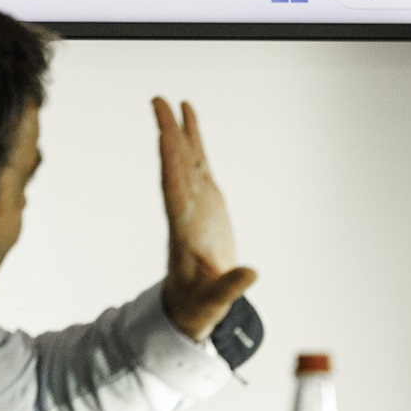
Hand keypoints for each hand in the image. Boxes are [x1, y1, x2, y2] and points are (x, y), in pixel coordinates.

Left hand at [155, 98, 253, 340]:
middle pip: (175, 167)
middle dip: (169, 136)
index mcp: (184, 232)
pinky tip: (189, 121)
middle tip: (159, 103)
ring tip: (173, 102)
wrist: (191, 307)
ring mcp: (194, 204)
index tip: (164, 139)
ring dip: (179, 132)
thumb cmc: (198, 307)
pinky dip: (193, 143)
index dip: (171, 165)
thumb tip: (252, 274)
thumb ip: (231, 288)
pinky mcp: (205, 203)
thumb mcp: (214, 303)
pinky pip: (196, 166)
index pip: (175, 192)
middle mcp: (184, 211)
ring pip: (184, 161)